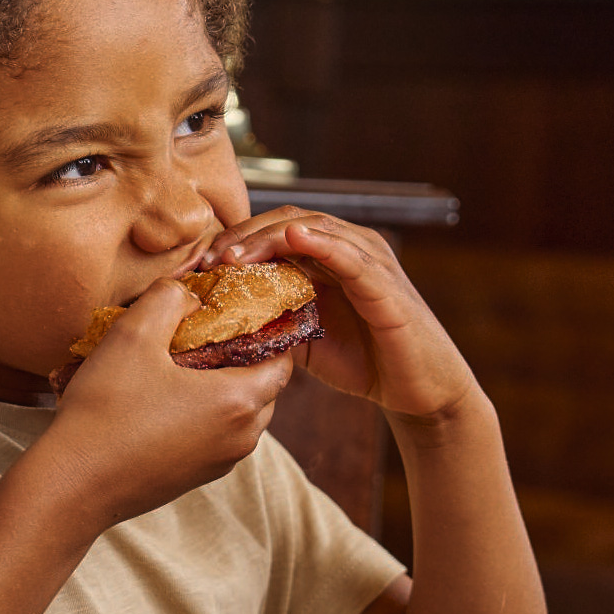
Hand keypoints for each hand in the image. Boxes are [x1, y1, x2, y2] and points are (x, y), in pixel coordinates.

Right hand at [36, 273, 298, 530]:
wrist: (73, 483)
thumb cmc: (106, 409)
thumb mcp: (134, 335)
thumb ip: (169, 299)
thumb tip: (189, 295)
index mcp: (239, 401)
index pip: (281, 359)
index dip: (265, 330)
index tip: (235, 312)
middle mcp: (242, 437)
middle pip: (263, 387)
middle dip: (241, 358)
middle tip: (203, 334)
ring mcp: (220, 463)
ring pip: (239, 413)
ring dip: (219, 387)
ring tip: (177, 366)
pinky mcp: (195, 478)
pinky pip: (215, 435)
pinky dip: (201, 414)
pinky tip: (161, 400)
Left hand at [206, 208, 479, 427]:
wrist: (416, 391)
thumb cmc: (362, 359)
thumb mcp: (302, 336)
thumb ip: (269, 317)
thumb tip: (215, 319)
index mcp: (329, 254)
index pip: (275, 228)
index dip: (235, 239)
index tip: (197, 264)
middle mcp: (351, 247)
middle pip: (288, 221)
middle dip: (242, 236)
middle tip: (206, 259)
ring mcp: (372, 262)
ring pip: (315, 230)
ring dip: (269, 238)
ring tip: (233, 254)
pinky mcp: (387, 287)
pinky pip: (353, 258)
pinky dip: (322, 243)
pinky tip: (295, 237)